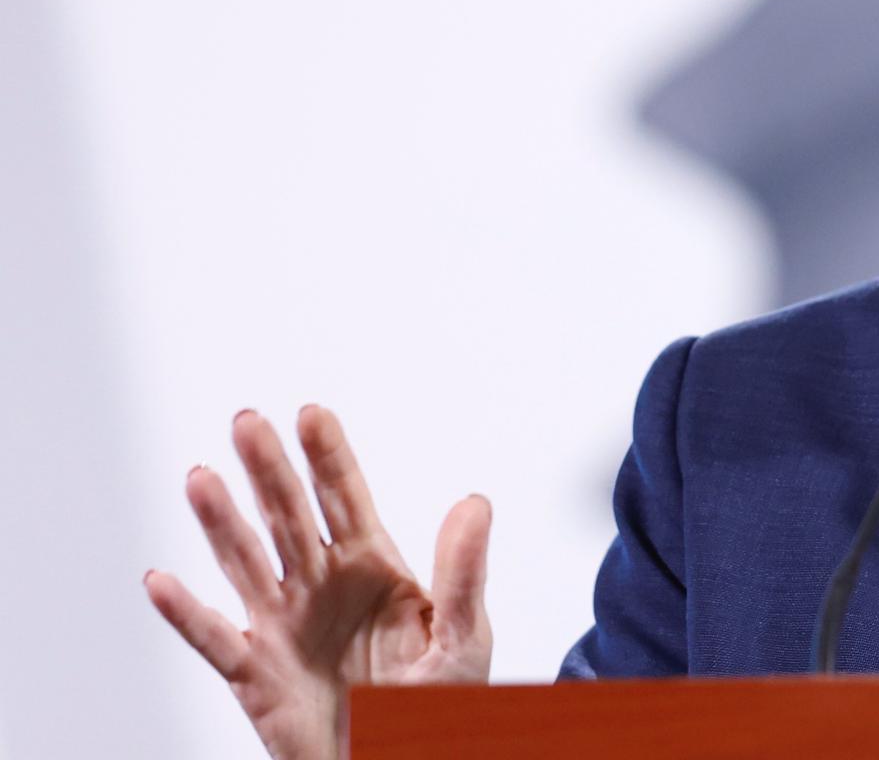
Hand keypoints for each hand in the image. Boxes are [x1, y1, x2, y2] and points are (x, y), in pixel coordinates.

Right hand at [144, 406, 491, 759]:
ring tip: (202, 479)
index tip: (311, 413)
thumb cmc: (438, 704)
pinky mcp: (256, 674)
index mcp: (373, 566)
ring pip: (246, 562)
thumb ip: (463, 572)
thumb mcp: (463, 636)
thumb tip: (476, 503)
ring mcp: (283, 625)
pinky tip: (162, 582)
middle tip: (248, 422)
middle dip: (269, 469)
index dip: (328, 456)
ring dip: (222, 522)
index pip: (346, 498)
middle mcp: (321, 585)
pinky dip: (186, 614)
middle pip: (288, 515)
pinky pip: (215, 640)